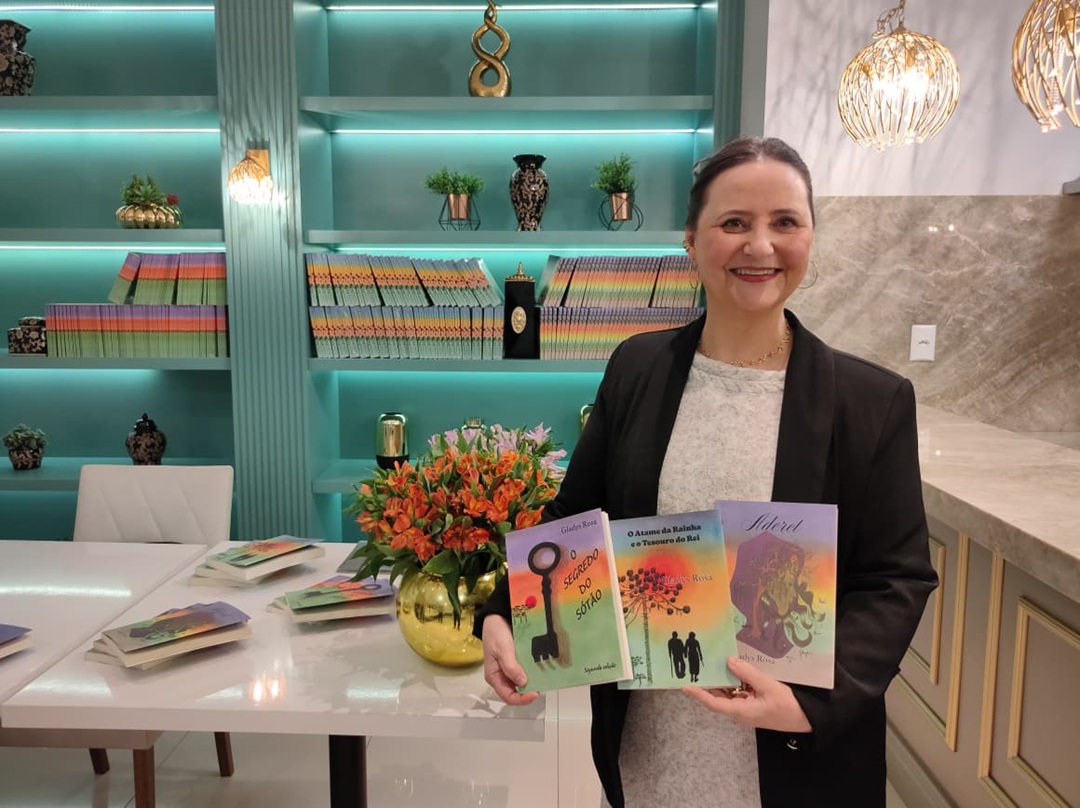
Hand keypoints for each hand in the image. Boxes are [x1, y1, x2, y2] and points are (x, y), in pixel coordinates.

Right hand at [481, 614, 538, 705]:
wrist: (498, 617)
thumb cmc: (495, 632)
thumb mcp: (502, 649)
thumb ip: (510, 666)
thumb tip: (522, 683)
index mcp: (494, 676)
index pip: (508, 696)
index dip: (521, 699)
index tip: (535, 693)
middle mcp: (502, 676)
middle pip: (517, 692)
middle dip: (529, 691)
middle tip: (542, 684)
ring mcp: (510, 670)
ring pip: (523, 683)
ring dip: (533, 682)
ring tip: (543, 677)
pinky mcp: (517, 663)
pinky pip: (526, 672)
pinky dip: (534, 672)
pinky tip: (541, 669)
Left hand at [683, 656, 810, 732]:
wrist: (806, 719)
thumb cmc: (788, 706)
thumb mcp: (769, 687)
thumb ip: (749, 673)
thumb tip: (729, 661)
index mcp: (741, 711)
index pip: (713, 703)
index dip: (699, 693)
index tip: (685, 685)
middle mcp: (739, 711)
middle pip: (718, 697)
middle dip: (706, 683)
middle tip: (694, 666)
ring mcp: (746, 708)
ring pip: (727, 693)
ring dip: (720, 680)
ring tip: (709, 663)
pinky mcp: (752, 703)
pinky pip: (738, 692)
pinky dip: (733, 681)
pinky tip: (732, 667)